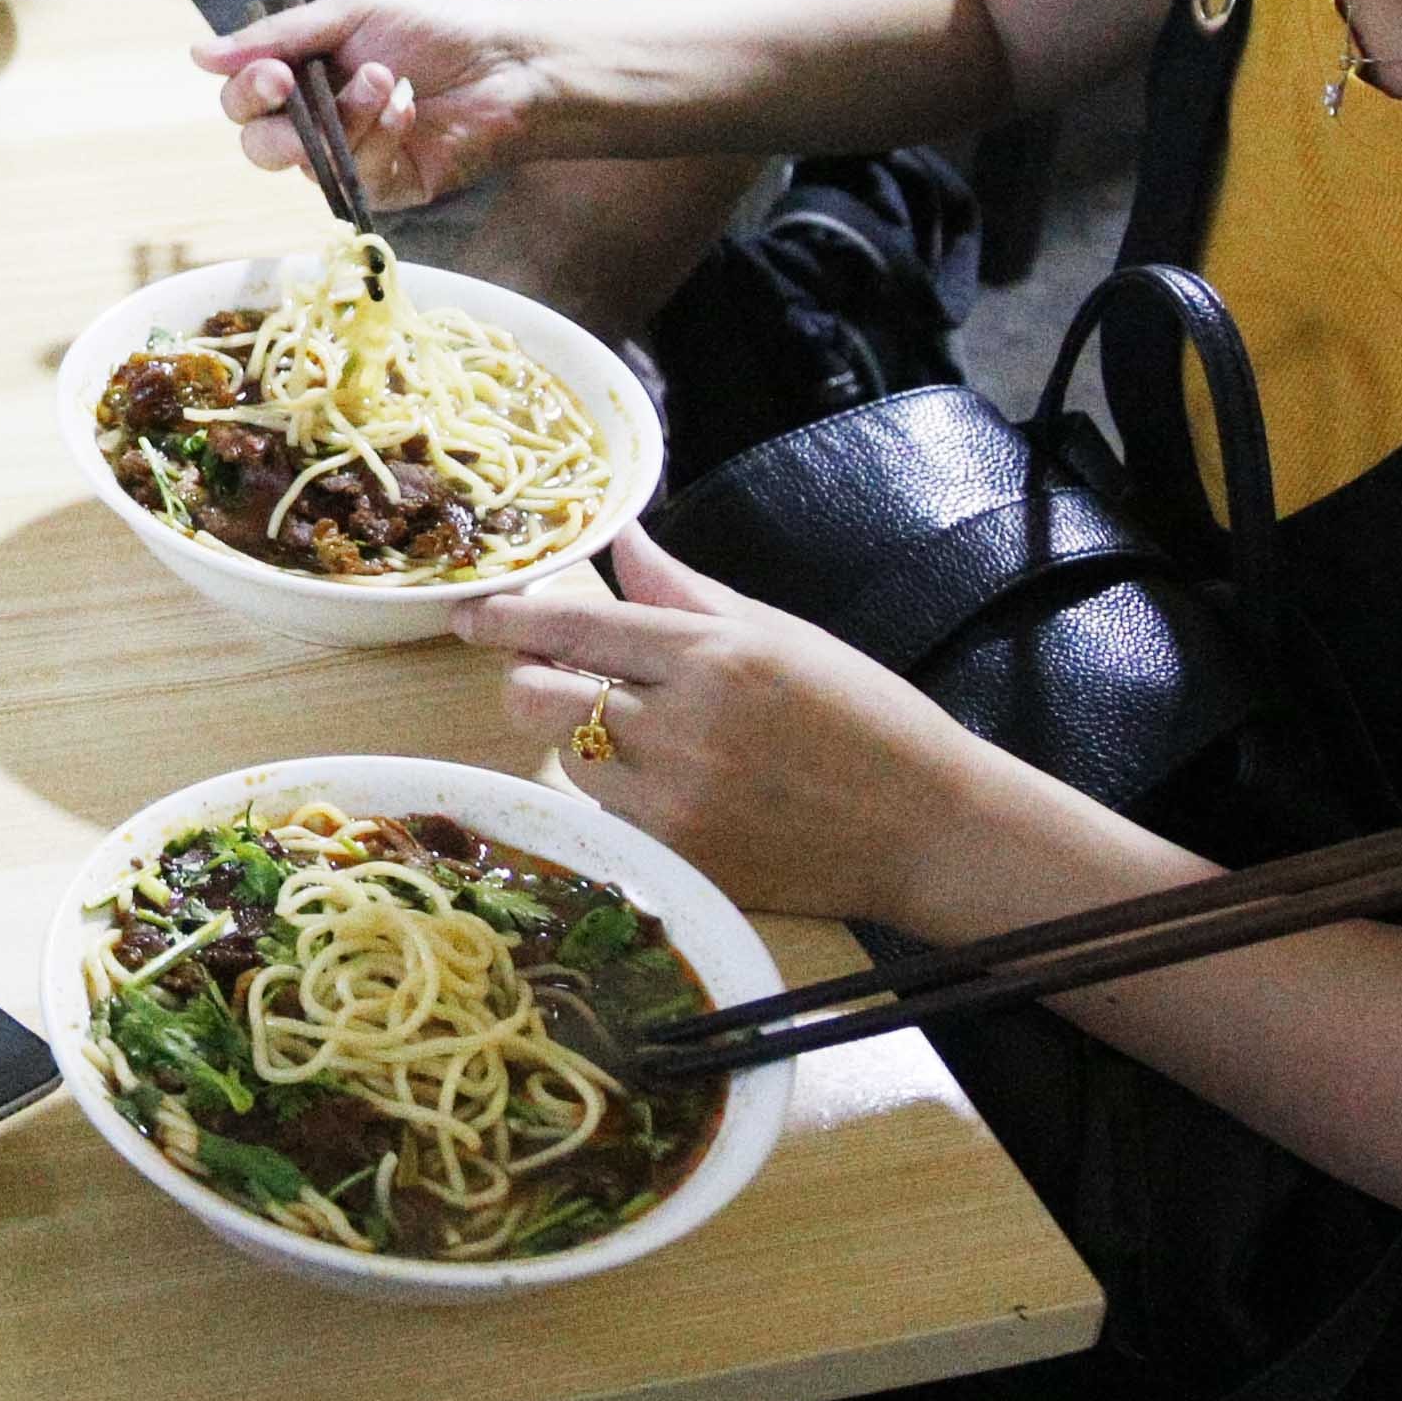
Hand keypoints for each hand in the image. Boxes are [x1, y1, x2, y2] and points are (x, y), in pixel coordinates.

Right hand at [192, 0, 566, 210]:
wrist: (509, 60)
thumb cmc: (435, 28)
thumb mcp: (350, 16)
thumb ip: (277, 37)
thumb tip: (198, 55)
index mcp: (301, 79)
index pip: (243, 101)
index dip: (246, 92)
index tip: (271, 74)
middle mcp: (317, 125)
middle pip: (258, 146)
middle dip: (276, 124)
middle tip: (296, 90)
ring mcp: (351, 161)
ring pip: (307, 165)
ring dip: (344, 118)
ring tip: (386, 78)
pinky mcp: (388, 189)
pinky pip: (357, 178)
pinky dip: (380, 136)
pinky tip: (406, 107)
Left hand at [454, 525, 999, 922]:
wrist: (927, 828)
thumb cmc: (863, 719)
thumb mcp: (780, 635)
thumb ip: (686, 592)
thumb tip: (621, 540)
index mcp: (713, 657)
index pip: (576, 628)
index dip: (511, 619)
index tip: (474, 613)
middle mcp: (685, 727)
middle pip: (539, 698)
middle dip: (529, 680)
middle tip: (553, 675)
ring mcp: (678, 801)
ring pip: (568, 760)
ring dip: (582, 742)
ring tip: (650, 736)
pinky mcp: (680, 860)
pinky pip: (605, 818)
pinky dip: (618, 797)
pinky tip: (673, 787)